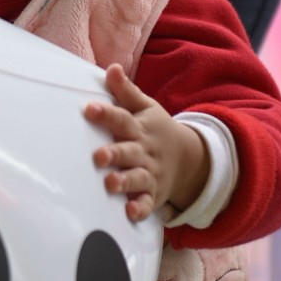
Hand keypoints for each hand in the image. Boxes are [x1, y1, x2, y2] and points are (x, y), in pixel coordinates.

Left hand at [84, 63, 208, 222]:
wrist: (190, 158)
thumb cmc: (156, 130)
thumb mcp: (145, 108)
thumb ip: (126, 91)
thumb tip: (112, 68)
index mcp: (140, 128)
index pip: (122, 118)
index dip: (106, 114)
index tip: (89, 109)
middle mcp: (145, 151)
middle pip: (129, 151)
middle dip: (115, 154)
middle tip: (99, 156)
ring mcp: (150, 173)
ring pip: (137, 178)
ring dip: (125, 182)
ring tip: (111, 183)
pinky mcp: (153, 194)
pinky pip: (148, 204)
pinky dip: (140, 209)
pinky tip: (130, 212)